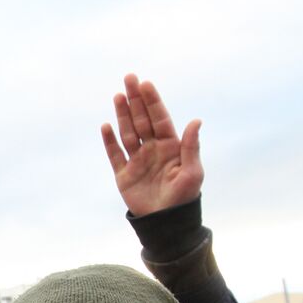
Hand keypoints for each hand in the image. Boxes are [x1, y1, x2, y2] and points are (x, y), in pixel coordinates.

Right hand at [101, 73, 203, 215]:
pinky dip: (110, 141)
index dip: (153, 101)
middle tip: (129, 78)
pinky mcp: (123, 175)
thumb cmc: (183, 198)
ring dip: (122, 114)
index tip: (146, 84)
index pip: (160, 119)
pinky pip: (114, 155)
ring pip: (127, 132)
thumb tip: (195, 121)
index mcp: (170, 147)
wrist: (165, 224)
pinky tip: (106, 126)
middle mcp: (152, 150)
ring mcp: (137, 161)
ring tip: (118, 95)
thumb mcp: (192, 172)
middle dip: (135, 99)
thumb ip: (191, 146)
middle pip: (142, 120)